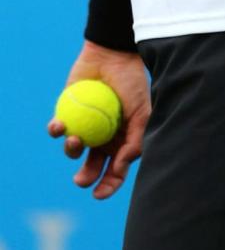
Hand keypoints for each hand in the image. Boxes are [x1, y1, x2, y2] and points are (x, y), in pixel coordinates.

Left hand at [48, 41, 149, 199]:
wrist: (113, 56)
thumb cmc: (132, 83)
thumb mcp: (142, 112)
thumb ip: (135, 141)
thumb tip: (121, 166)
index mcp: (121, 141)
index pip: (115, 171)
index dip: (108, 185)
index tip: (98, 194)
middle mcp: (102, 137)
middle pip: (91, 167)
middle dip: (85, 177)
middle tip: (80, 180)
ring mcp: (84, 125)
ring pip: (73, 149)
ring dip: (71, 150)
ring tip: (74, 140)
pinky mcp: (67, 113)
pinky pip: (57, 129)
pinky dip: (56, 130)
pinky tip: (59, 126)